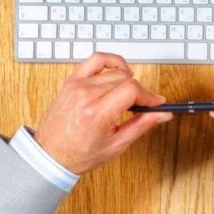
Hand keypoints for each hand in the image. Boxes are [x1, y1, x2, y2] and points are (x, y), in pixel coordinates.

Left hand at [31, 52, 171, 174]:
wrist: (51, 153)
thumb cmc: (80, 153)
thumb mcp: (116, 145)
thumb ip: (141, 125)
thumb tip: (162, 114)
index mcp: (97, 113)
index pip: (132, 89)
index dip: (149, 95)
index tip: (156, 103)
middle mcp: (86, 95)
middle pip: (125, 79)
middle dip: (139, 91)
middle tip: (142, 106)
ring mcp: (77, 85)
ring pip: (113, 70)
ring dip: (126, 80)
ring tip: (129, 94)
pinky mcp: (71, 80)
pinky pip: (95, 60)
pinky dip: (111, 62)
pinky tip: (118, 73)